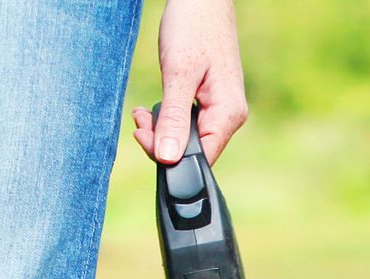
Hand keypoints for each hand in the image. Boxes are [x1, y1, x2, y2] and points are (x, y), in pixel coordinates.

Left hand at [132, 0, 246, 164]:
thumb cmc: (193, 27)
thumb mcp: (178, 75)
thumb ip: (174, 119)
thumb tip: (168, 158)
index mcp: (229, 114)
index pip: (200, 157)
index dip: (169, 155)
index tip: (143, 135)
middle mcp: (230, 117)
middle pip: (194, 151)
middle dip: (162, 141)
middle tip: (140, 121)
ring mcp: (222, 110)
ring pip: (189, 138)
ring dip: (163, 130)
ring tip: (144, 113)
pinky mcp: (211, 102)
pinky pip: (190, 124)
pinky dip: (170, 119)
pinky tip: (158, 106)